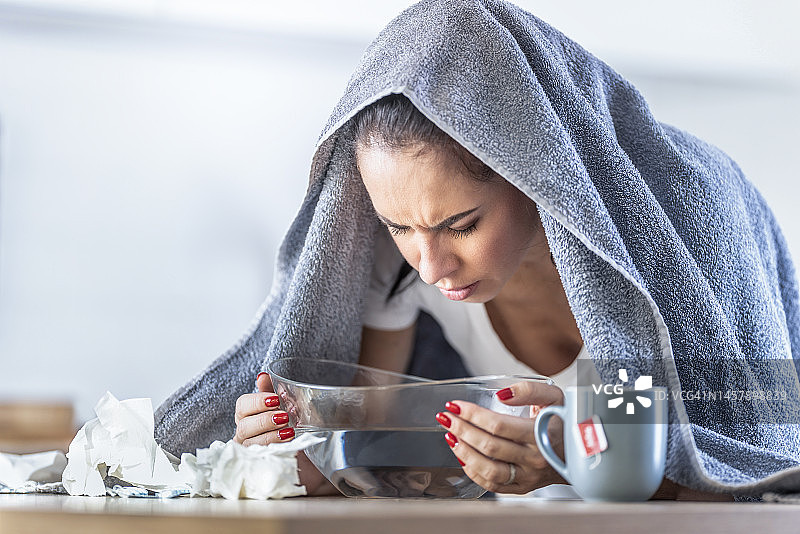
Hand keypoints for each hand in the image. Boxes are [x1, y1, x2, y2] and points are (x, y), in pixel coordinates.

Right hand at [234, 372, 338, 495]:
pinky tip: (288, 446)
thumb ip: (273, 392)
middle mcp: (245, 435)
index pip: (242, 405)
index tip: (275, 400)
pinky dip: (274, 451)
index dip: (257, 401)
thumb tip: (262, 375)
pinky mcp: (260, 468)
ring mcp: (250, 453)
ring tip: (290, 431)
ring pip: (251, 444)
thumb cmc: (294, 429)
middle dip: (265, 420)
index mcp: (248, 417)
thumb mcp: (287, 407)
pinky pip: (260, 461)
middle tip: (284, 417)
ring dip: (271, 435)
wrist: (310, 458)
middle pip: (244, 426)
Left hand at [435, 380, 565, 493]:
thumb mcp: (554, 397)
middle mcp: (535, 459)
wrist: (581, 452)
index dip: (472, 414)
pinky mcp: (522, 488)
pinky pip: (492, 485)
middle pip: (489, 446)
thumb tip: (501, 394)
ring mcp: (528, 477)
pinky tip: (463, 456)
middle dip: (462, 429)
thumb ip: (529, 390)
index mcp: (541, 434)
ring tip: (451, 436)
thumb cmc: (564, 422)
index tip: (455, 405)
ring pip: (488, 470)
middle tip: (447, 417)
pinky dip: (473, 471)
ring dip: (463, 452)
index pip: (498, 426)